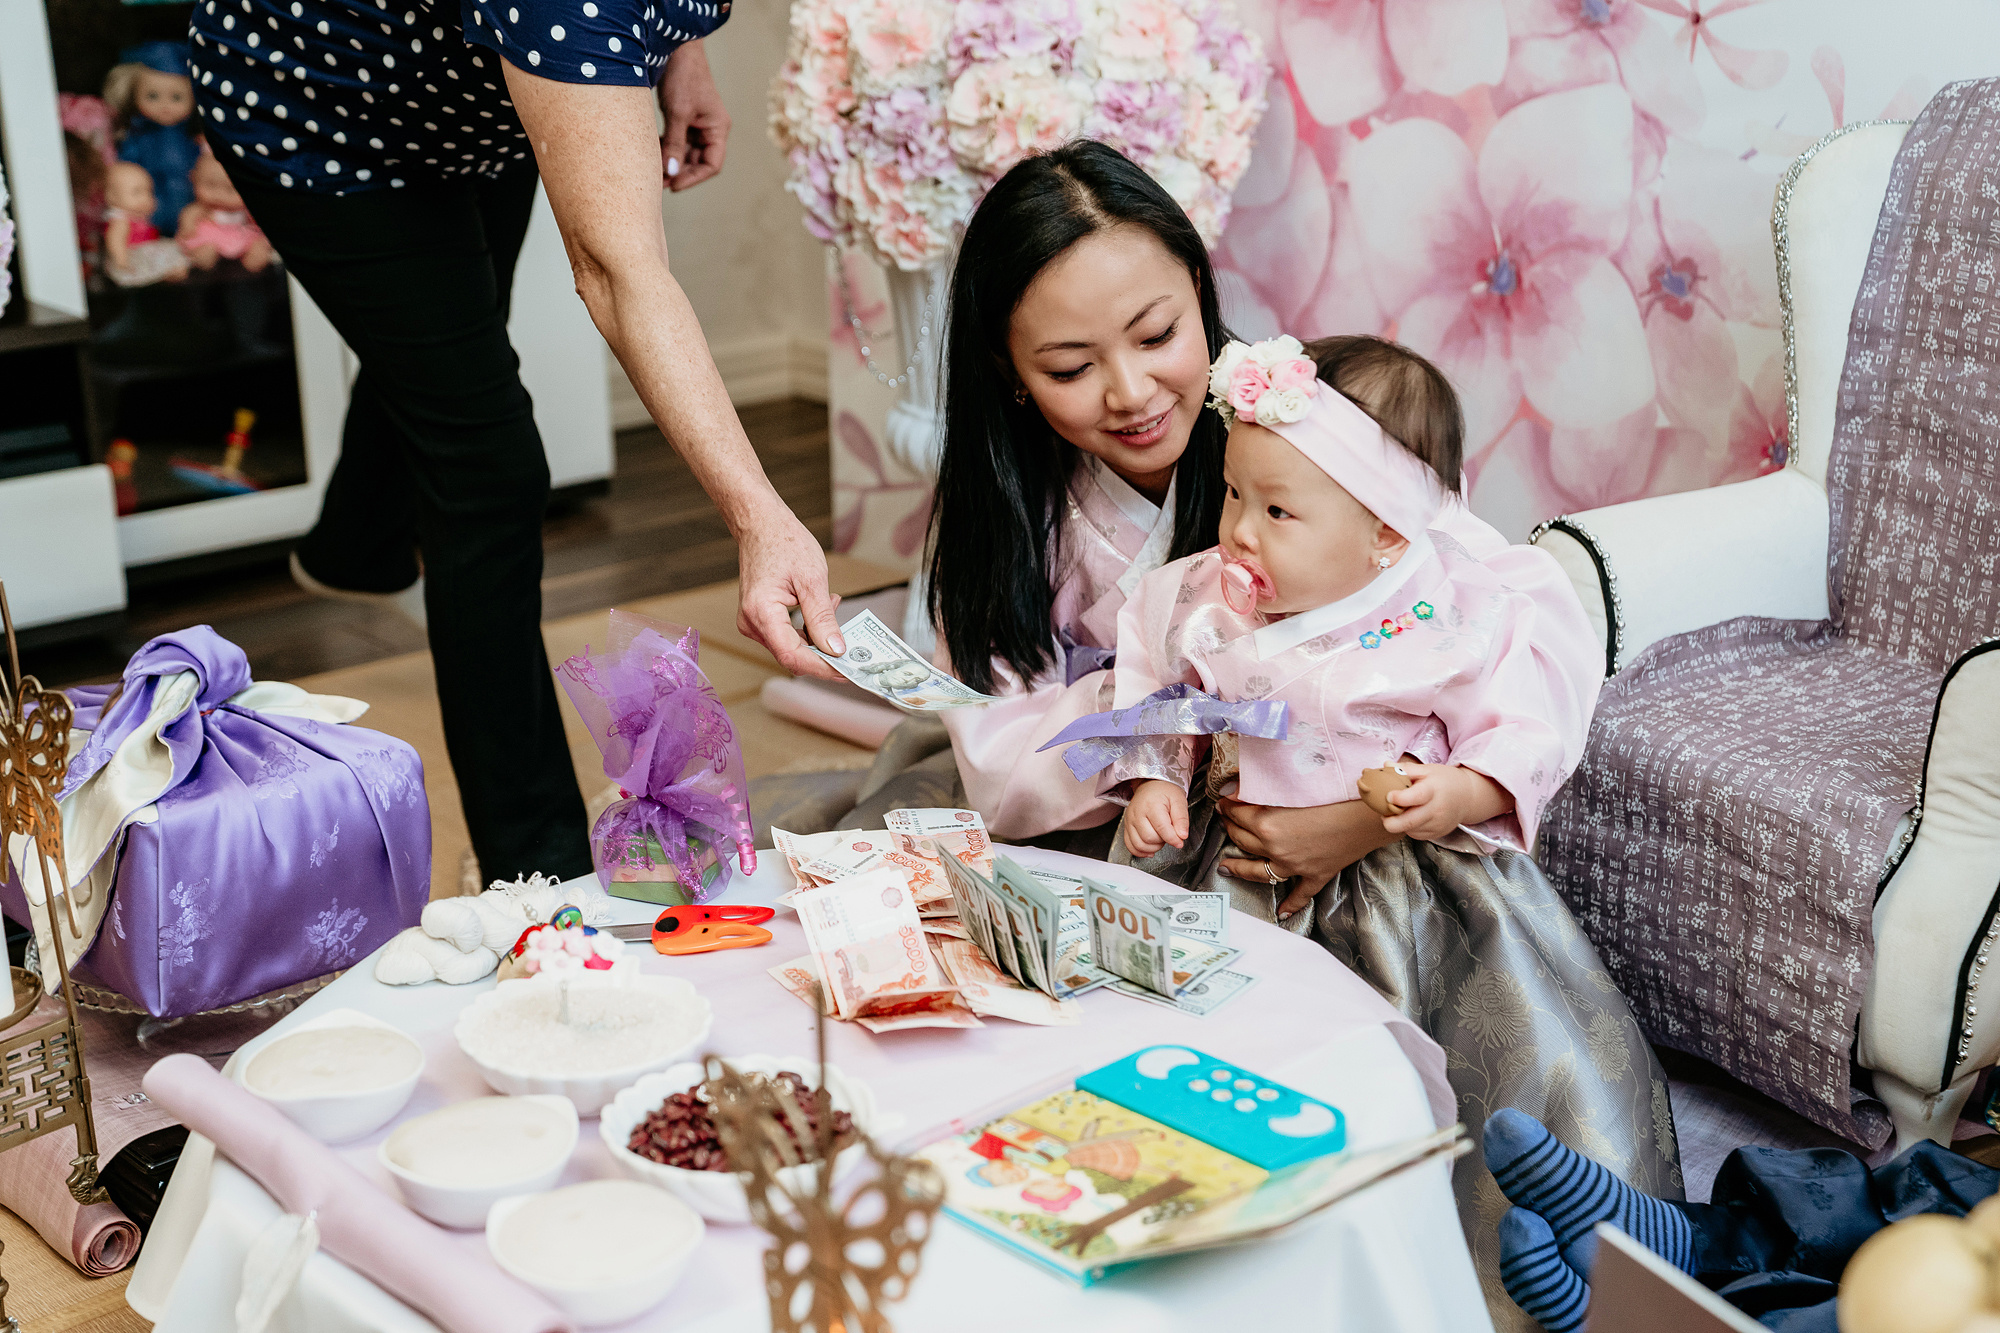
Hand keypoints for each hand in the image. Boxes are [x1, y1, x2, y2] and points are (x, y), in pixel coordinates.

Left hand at [659, 41, 728, 190]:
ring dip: (671, 160)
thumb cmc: (683, 75)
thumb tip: (671, 172)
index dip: (693, 178)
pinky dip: (666, 147)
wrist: (677, 47)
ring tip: (652, 167)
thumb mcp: (678, 113)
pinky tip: (652, 149)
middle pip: (698, 161)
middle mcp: (711, 128)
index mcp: (718, 128)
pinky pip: (677, 140)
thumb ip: (675, 144)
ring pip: (686, 152)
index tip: (673, 185)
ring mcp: (698, 123)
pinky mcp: (684, 117)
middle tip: (657, 180)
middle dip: (679, 171)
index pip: (712, 165)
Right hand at [734, 503, 844, 679]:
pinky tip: (821, 608)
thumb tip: (836, 650)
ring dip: (817, 637)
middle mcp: (752, 623)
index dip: (822, 668)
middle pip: (792, 655)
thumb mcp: (812, 579)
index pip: (793, 656)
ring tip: (833, 605)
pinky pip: (786, 635)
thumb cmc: (783, 542)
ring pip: (791, 647)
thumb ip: (823, 618)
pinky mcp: (759, 619)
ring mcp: (753, 622)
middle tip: (852, 645)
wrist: (760, 524)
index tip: (847, 672)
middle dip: (824, 653)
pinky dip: (807, 629)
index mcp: (761, 613)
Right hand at [1125, 780, 1188, 857]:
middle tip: (1169, 833)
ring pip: (1139, 845)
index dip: (1173, 839)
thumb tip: (1182, 836)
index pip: (1162, 829)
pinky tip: (1150, 849)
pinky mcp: (1126, 827)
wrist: (1151, 785)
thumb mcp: (1179, 801)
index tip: (1180, 841)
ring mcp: (1130, 821)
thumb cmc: (1165, 792)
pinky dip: (1140, 852)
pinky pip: (1130, 846)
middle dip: (1163, 841)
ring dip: (1153, 847)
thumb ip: (1182, 819)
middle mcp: (1137, 813)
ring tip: (1160, 838)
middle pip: (1149, 838)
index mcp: (1151, 805)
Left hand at [1219, 796, 1400, 920]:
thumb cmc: (1334, 794)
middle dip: (1230, 829)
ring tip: (1226, 866)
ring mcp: (1295, 866)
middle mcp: (1276, 848)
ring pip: (1258, 871)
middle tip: (1225, 821)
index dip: (1227, 806)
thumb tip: (1237, 790)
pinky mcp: (1315, 875)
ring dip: (1239, 868)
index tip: (1223, 801)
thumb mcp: (1292, 787)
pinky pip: (1299, 894)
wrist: (1368, 815)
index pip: (1237, 814)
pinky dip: (1291, 904)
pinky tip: (1282, 913)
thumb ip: (1264, 791)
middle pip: (1242, 840)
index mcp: (1267, 824)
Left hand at [1381, 763, 1510, 841]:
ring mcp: (1437, 824)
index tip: (1388, 796)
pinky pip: (1416, 834)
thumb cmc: (1445, 781)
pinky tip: (1411, 816)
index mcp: (1433, 790)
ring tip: (1398, 811)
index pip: (1416, 797)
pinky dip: (1408, 827)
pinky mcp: (1436, 834)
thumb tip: (1386, 765)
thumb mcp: (1428, 770)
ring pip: (1409, 830)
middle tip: (1384, 812)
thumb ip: (1406, 769)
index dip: (1400, 798)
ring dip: (1398, 823)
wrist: (1468, 798)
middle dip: (1390, 821)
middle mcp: (1437, 810)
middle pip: (1409, 822)